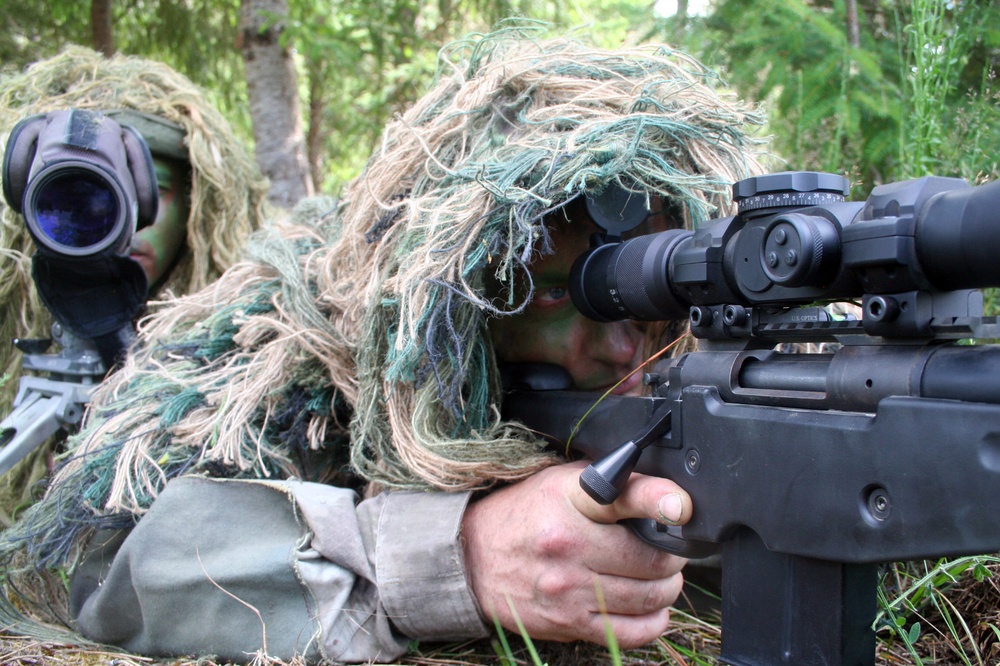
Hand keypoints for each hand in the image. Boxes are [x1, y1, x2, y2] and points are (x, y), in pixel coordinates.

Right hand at [461, 461, 691, 646]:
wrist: (472, 558)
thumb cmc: (524, 515)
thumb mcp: (561, 483)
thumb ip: (611, 483)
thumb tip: (664, 492)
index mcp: (569, 501)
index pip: (624, 496)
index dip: (661, 500)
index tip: (681, 507)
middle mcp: (569, 545)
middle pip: (651, 559)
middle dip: (673, 557)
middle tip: (670, 551)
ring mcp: (569, 589)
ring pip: (649, 596)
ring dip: (667, 588)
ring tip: (661, 578)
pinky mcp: (569, 623)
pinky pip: (633, 631)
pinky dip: (653, 620)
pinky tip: (650, 607)